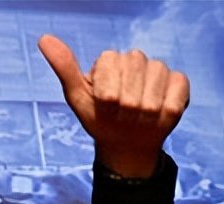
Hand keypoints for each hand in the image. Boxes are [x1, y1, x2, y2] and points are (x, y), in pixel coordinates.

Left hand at [39, 35, 188, 178]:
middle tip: (121, 116)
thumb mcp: (77, 97)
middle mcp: (136, 59)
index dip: (105, 96)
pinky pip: (174, 97)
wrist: (124, 144)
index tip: (103, 107)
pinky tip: (157, 117)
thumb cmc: (100, 120)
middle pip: (131, 81)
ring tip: (137, 118)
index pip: (109, 68)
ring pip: (152, 92)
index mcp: (111, 60)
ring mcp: (159, 70)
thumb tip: (43, 38)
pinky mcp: (179, 83)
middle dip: (123, 107)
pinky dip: (165, 114)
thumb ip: (64, 67)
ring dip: (143, 114)